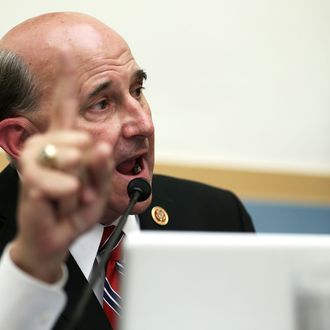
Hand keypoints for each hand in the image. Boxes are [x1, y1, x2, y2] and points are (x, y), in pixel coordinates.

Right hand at [10, 53, 112, 282]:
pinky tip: (64, 201)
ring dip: (80, 182)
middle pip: (78, 137)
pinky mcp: (29, 185)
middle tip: (85, 188)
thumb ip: (103, 163)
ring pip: (66, 156)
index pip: (66, 111)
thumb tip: (107, 137)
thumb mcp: (98, 187)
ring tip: (76, 197)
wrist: (55, 239)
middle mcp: (48, 151)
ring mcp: (36, 167)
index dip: (67, 84)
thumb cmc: (75, 211)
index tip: (69, 55)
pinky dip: (67, 196)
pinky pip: (53, 181)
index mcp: (66, 149)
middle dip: (91, 165)